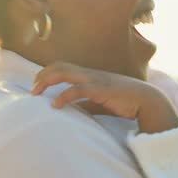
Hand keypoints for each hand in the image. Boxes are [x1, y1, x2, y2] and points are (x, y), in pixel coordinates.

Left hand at [32, 62, 177, 133]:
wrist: (145, 101)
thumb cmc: (123, 102)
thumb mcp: (100, 103)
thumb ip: (86, 104)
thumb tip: (72, 111)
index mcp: (89, 75)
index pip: (62, 66)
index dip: (46, 73)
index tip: (36, 85)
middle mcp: (90, 73)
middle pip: (59, 66)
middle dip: (42, 75)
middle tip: (31, 89)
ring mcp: (95, 79)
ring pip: (64, 73)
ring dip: (47, 81)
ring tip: (35, 93)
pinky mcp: (100, 89)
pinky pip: (77, 90)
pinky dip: (63, 97)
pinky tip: (55, 106)